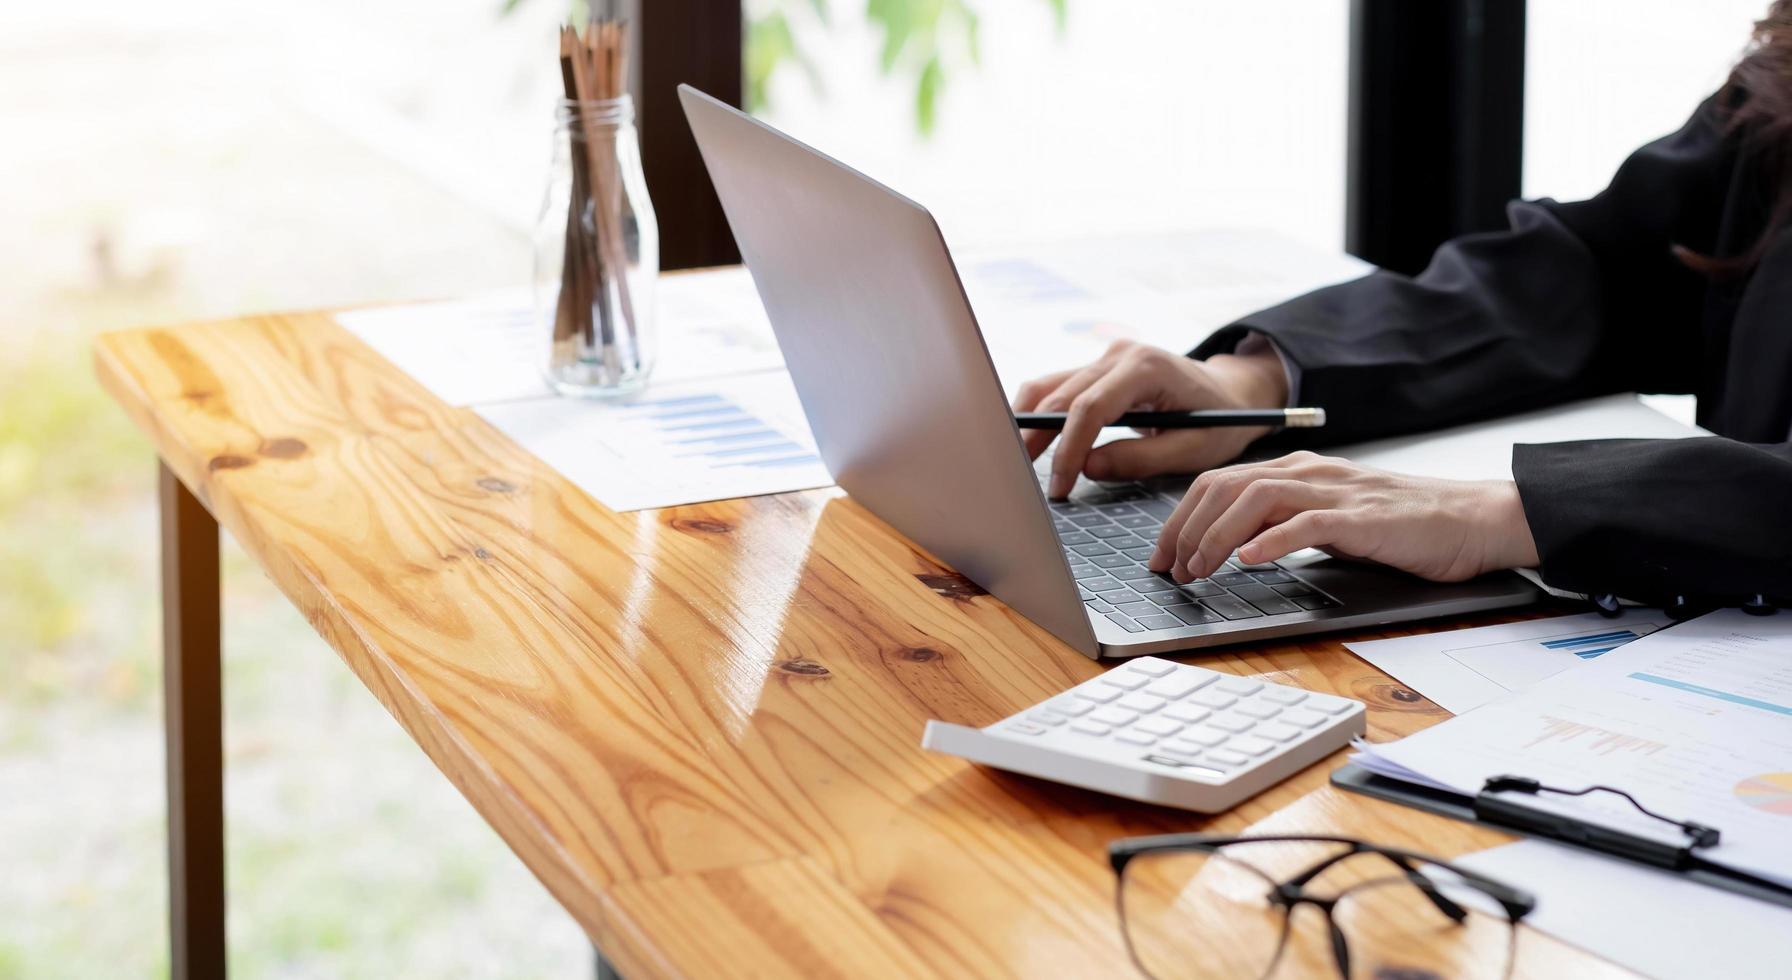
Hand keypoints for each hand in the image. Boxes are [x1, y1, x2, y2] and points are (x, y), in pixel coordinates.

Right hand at [1011, 338, 1288, 497]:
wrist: (1231, 392)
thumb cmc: (1220, 421)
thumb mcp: (1193, 449)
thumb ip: (1140, 459)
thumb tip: (1088, 468)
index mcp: (1146, 367)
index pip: (1090, 407)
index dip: (1069, 448)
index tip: (1060, 484)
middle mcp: (1120, 354)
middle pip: (1060, 396)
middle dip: (1038, 439)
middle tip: (1022, 479)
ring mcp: (1106, 357)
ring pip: (1048, 386)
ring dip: (1028, 423)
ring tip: (1018, 461)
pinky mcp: (1098, 368)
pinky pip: (1056, 387)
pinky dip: (1038, 413)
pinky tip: (1030, 440)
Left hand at [1147, 452, 1539, 582]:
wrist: (1472, 520)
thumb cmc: (1403, 526)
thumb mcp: (1331, 520)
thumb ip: (1287, 524)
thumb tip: (1235, 549)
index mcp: (1298, 471)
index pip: (1220, 482)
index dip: (1181, 517)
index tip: (1162, 554)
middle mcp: (1310, 473)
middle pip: (1226, 486)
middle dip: (1187, 528)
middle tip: (1170, 568)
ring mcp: (1336, 491)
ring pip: (1256, 498)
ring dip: (1217, 536)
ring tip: (1199, 568)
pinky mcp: (1363, 517)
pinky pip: (1307, 523)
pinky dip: (1272, 540)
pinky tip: (1248, 560)